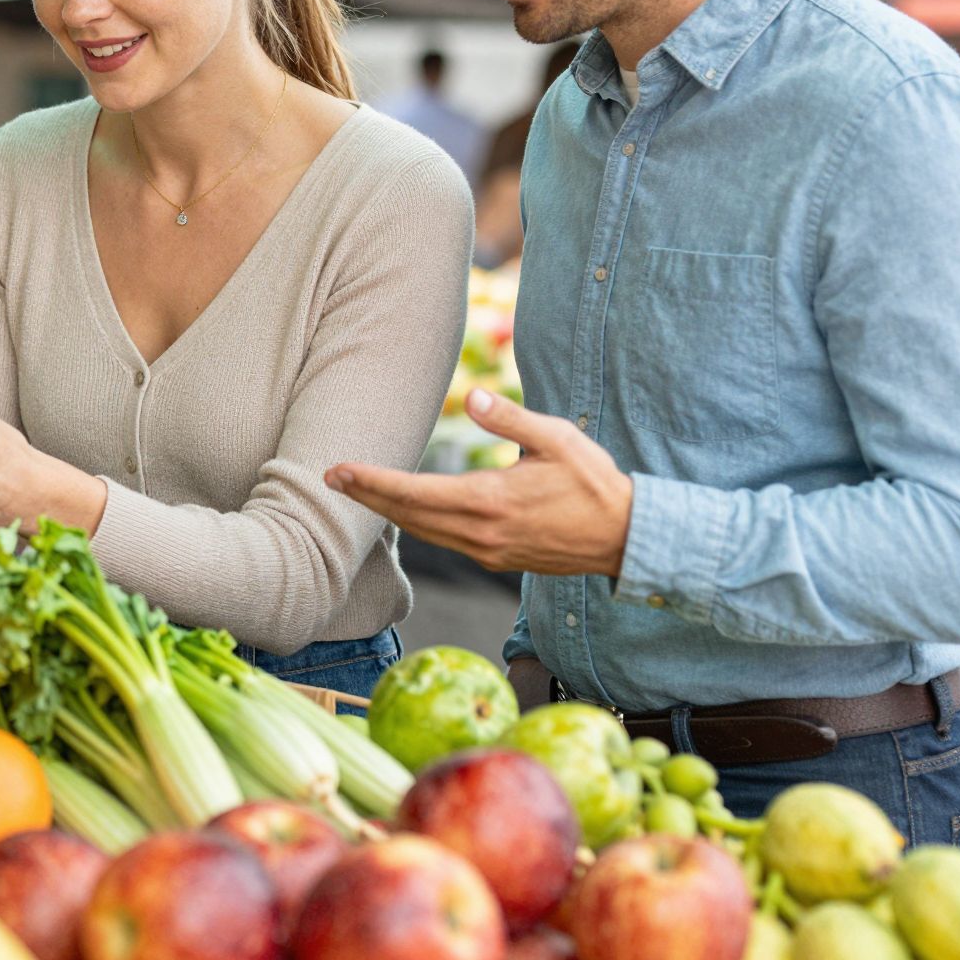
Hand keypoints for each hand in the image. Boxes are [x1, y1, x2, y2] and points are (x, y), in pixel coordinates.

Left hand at [324, 389, 633, 575]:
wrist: (627, 540)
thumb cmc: (595, 484)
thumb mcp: (558, 440)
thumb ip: (511, 420)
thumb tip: (471, 398)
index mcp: (489, 502)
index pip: (413, 493)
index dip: (371, 482)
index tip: (337, 471)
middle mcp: (481, 533)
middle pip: (408, 516)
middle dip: (367, 497)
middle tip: (332, 479)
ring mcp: (488, 552)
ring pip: (425, 533)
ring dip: (391, 513)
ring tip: (361, 492)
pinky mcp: (498, 561)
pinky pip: (447, 542)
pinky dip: (420, 525)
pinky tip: (409, 511)